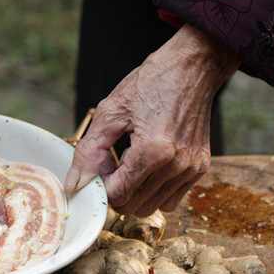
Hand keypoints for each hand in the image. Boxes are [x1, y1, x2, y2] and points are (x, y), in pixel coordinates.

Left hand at [64, 24, 240, 215]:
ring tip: (130, 161)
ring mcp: (191, 169)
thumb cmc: (151, 82)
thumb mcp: (110, 111)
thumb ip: (88, 152)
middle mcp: (176, 165)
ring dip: (134, 191)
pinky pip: (170, 198)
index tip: (101, 163)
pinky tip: (147, 165)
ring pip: (152, 206)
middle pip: (134, 206)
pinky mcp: (200, 168)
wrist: (192, 66)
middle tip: (113, 162)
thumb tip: (74, 184)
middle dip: (116, 191)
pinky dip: (153, 189)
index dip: (102, 185)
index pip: (118, 196)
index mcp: (153, 151)